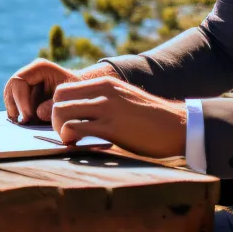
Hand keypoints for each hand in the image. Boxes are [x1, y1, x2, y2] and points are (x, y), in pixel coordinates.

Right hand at [3, 59, 117, 123]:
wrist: (85, 95)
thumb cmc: (80, 95)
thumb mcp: (69, 100)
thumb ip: (52, 106)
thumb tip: (35, 113)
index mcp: (40, 68)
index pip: (19, 81)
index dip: (20, 100)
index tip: (28, 117)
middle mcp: (31, 72)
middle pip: (11, 87)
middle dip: (15, 106)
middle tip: (24, 123)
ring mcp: (27, 82)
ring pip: (10, 95)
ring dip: (14, 110)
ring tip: (24, 124)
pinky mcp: (26, 93)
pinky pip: (14, 102)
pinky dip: (17, 113)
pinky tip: (26, 123)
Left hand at [49, 76, 186, 158]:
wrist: (178, 126)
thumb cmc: (151, 119)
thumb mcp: (124, 100)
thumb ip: (103, 101)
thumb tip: (82, 113)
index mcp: (105, 84)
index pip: (63, 90)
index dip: (57, 108)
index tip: (66, 124)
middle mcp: (103, 92)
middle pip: (57, 99)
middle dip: (54, 119)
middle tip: (66, 134)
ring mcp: (106, 109)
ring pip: (61, 113)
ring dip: (60, 130)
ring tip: (71, 142)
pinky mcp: (111, 128)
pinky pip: (75, 129)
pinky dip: (69, 139)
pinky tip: (79, 147)